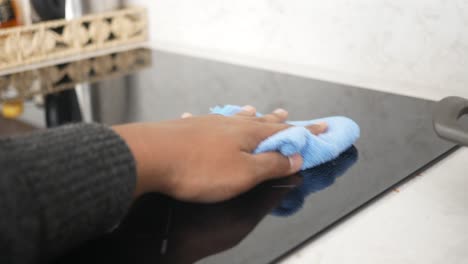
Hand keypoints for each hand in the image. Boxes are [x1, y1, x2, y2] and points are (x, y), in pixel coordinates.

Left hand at [113, 107, 326, 202]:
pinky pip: (208, 122)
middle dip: (277, 122)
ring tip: (256, 110)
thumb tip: (295, 157)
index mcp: (248, 135)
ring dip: (249, 117)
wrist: (150, 156)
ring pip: (235, 118)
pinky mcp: (187, 129)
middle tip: (288, 116)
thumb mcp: (243, 174)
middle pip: (260, 122)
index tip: (322, 128)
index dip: (305, 133)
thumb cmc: (197, 168)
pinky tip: (209, 117)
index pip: (285, 133)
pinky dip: (215, 120)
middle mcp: (230, 124)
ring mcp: (208, 124)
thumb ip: (271, 164)